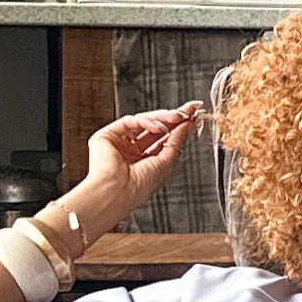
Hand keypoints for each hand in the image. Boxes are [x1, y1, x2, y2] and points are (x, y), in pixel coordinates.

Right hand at [57, 104, 201, 245]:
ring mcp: (119, 143)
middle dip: (173, 118)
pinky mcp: (108, 135)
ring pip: (144, 123)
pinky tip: (158, 127)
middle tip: (190, 110)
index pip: (164, 140)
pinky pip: (130, 122)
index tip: (194, 117)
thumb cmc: (138, 188)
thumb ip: (176, 143)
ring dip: (163, 118)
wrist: (116, 192)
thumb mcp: (165, 164)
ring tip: (179, 117)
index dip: (179, 128)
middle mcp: (132, 152)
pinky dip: (146, 122)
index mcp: (145, 163)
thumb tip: (188, 125)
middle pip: (155, 129)